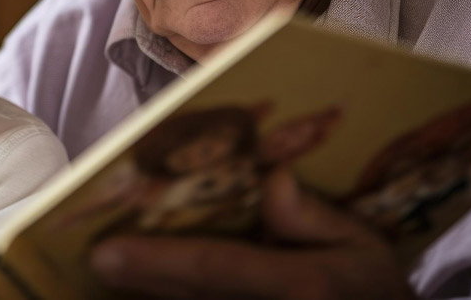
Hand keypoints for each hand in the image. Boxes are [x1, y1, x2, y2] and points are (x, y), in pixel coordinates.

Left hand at [89, 167, 415, 298]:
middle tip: (94, 262)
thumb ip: (313, 216)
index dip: (155, 262)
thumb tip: (272, 182)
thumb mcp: (363, 245)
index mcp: (299, 286)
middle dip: (138, 281)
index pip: (213, 269)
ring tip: (113, 275)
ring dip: (150, 297)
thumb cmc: (377, 292)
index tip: (105, 253)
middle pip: (188, 297)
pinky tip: (148, 290)